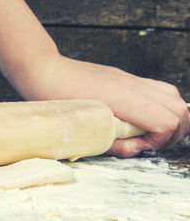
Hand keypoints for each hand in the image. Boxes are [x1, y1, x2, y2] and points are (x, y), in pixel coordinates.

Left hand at [15, 55, 188, 156]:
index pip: (167, 121)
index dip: (159, 141)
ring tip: (151, 134)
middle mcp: (132, 85)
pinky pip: (158, 89)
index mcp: (123, 98)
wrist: (44, 70)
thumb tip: (136, 149)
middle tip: (149, 145)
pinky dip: (161, 107)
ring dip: (171, 119)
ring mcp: (130, 79)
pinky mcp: (125, 78)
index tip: (138, 147)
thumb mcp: (80, 128)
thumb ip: (112, 142)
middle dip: (172, 134)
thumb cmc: (54, 98)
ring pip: (173, 97)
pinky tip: (143, 118)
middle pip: (180, 110)